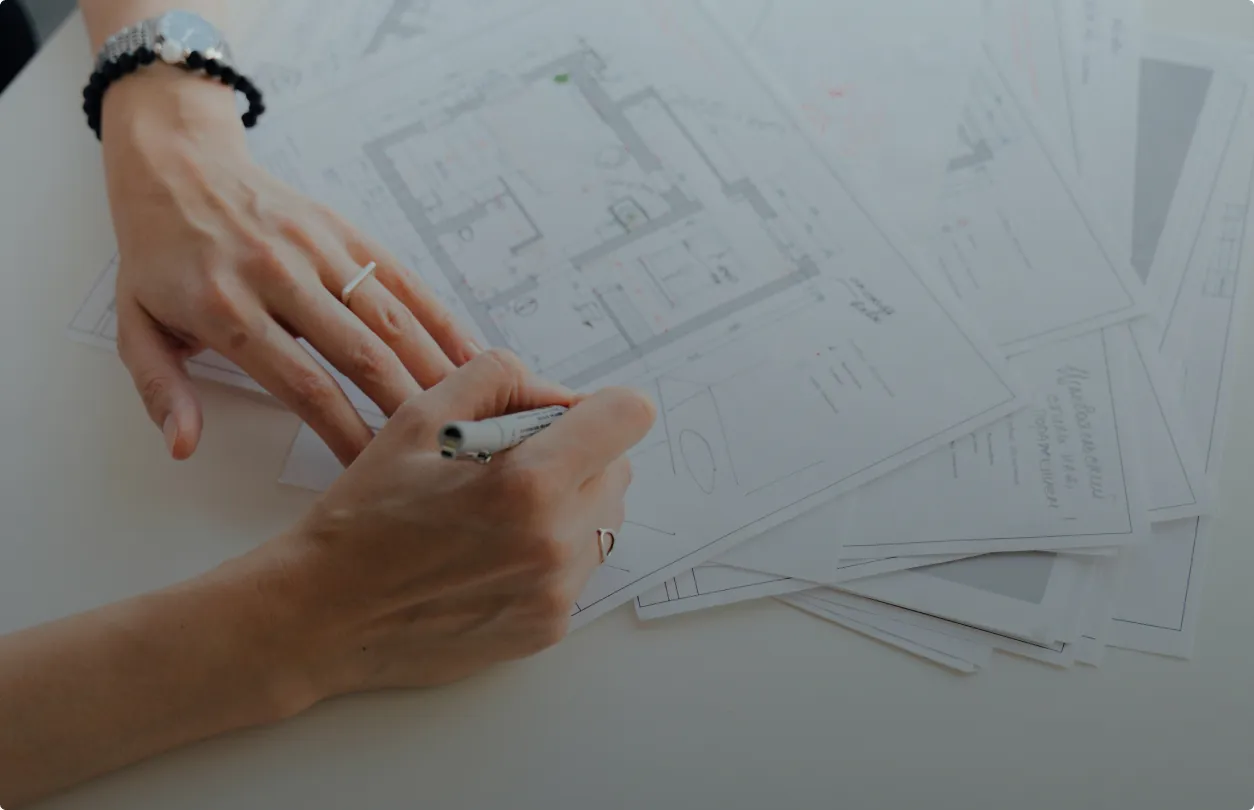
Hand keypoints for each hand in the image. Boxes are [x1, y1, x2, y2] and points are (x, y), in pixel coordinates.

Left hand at [101, 66, 480, 463]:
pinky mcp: (346, 232)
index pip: (302, 384)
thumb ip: (162, 389)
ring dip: (433, 367)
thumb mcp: (134, 326)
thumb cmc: (159, 258)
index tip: (372, 468)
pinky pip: (402, 280)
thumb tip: (184, 445)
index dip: (345, 431)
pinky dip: (439, 319)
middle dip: (405, 408)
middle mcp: (279, 275)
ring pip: (390, 317)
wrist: (177, 167)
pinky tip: (468, 354)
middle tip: (440, 450)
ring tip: (468, 410)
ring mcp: (318, 249)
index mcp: (226, 309)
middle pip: (359, 354)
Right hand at [244, 350, 654, 698]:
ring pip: (605, 520)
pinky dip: (551, 551)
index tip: (562, 417)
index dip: (598, 406)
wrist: (324, 616)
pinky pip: (580, 567)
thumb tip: (561, 394)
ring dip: (570, 503)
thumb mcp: (419, 418)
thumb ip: (499, 380)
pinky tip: (492, 553)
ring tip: (500, 511)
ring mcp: (556, 592)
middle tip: (513, 463)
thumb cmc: (365, 516)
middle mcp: (555, 542)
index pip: (628, 417)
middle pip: (619, 468)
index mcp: (528, 482)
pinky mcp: (548, 627)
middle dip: (580, 454)